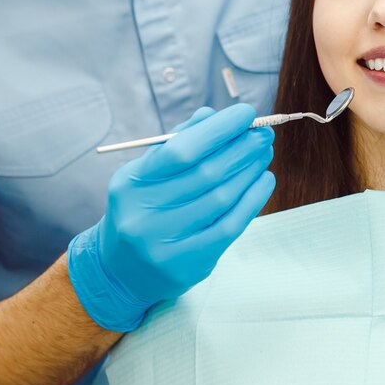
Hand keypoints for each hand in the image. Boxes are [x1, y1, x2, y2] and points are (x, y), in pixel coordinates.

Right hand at [68, 104, 275, 330]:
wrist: (120, 271)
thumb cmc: (141, 210)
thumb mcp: (145, 175)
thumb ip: (175, 144)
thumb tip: (211, 116)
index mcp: (131, 184)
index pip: (180, 150)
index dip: (218, 130)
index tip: (246, 114)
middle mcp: (144, 214)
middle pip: (206, 173)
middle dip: (242, 147)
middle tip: (263, 133)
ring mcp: (165, 242)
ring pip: (222, 197)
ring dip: (250, 170)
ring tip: (263, 153)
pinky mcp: (188, 263)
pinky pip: (230, 225)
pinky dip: (253, 199)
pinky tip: (264, 180)